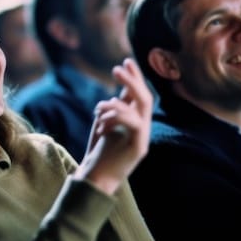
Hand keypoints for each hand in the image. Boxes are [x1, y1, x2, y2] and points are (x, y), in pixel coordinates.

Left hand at [75, 58, 152, 194]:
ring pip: (141, 108)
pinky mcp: (139, 148)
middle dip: (132, 81)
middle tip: (117, 68)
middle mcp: (144, 129)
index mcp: (137, 122)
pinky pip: (135, 122)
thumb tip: (119, 94)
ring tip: (98, 109)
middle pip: (146, 98)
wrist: (95, 179)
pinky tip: (102, 122)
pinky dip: (118, 116)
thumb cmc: (98, 153)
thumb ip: (114, 111)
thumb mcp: (105, 126)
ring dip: (117, 102)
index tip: (126, 61)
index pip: (140, 96)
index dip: (136, 78)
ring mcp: (143, 139)